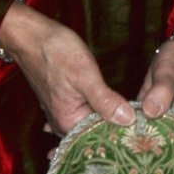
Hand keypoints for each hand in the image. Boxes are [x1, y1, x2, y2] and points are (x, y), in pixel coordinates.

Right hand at [0, 0, 132, 136]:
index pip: (100, 137)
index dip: (122, 134)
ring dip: (105, 126)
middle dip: (114, 133)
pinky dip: (93, 120)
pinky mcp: (62, 102)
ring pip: (87, 127)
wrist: (31, 36)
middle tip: (141, 135)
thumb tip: (128, 119)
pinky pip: (80, 119)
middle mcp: (62, 123)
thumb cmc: (56, 52)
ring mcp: (60, 113)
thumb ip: (105, 100)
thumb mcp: (85, 75)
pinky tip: (105, 121)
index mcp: (68, 121)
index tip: (142, 134)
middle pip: (93, 134)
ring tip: (129, 130)